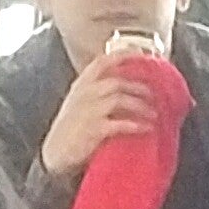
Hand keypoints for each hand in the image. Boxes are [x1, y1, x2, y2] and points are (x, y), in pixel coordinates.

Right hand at [38, 44, 168, 181]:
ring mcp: (89, 110)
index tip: (141, 54)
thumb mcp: (79, 102)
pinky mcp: (95, 129)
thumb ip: (96, 91)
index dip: (122, 55)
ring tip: (153, 113)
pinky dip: (136, 125)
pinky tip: (146, 128)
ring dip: (140, 105)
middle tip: (154, 95)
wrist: (55, 153)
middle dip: (139, 87)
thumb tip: (123, 85)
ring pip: (120, 99)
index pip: (102, 62)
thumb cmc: (71, 128)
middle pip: (117, 81)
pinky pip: (121, 123)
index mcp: (81, 85)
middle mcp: (85, 93)